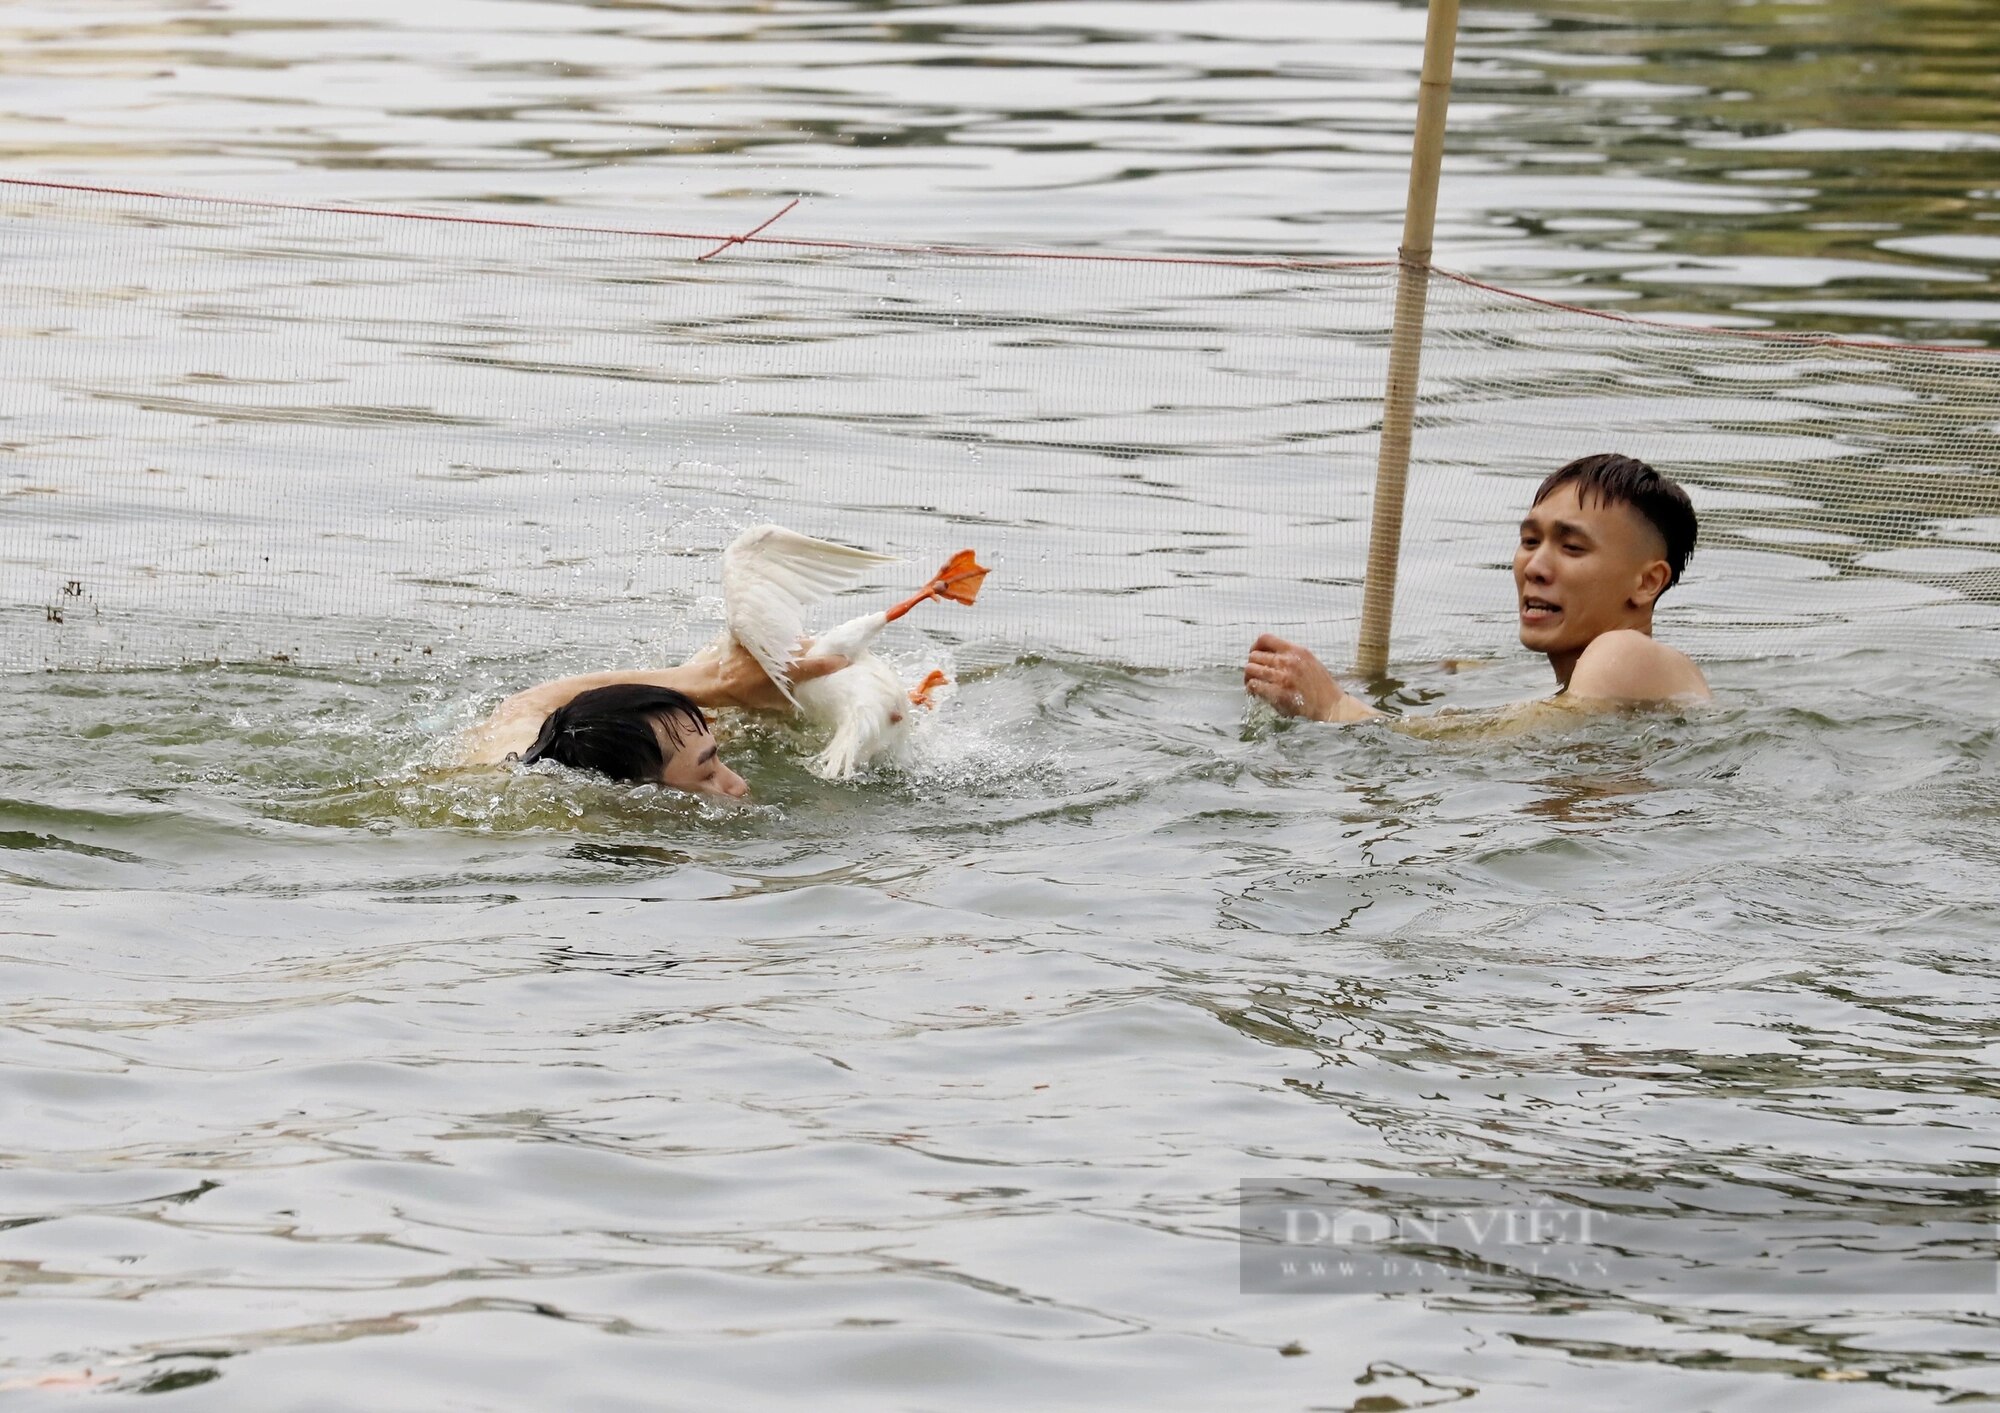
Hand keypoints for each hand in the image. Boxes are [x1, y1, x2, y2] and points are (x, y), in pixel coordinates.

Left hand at [706, 637, 848, 712]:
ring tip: (811, 651)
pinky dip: (789, 641)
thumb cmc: (740, 693)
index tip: (845, 660)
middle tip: (832, 655)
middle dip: (822, 649)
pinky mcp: (761, 633)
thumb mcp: (769, 702)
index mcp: (784, 670)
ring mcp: (771, 640)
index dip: (832, 662)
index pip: (815, 664)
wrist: (712, 677)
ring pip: (797, 639)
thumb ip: (790, 698)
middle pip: (809, 646)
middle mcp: (780, 652)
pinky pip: (782, 635)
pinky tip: (788, 647)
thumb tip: (806, 695)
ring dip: (805, 645)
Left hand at [1244, 633, 1355, 721]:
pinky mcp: (1279, 694)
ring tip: (1254, 684)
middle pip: (1254, 656)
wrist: (1331, 705)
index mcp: (1295, 651)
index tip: (1255, 654)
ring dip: (1249, 677)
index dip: (1255, 646)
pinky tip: (1256, 693)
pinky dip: (1251, 689)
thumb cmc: (1320, 685)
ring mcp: (1283, 678)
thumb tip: (1267, 654)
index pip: (1265, 639)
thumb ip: (1289, 655)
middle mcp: (1288, 662)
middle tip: (1255, 674)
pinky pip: (1254, 685)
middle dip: (1252, 665)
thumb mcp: (1308, 661)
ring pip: (1250, 669)